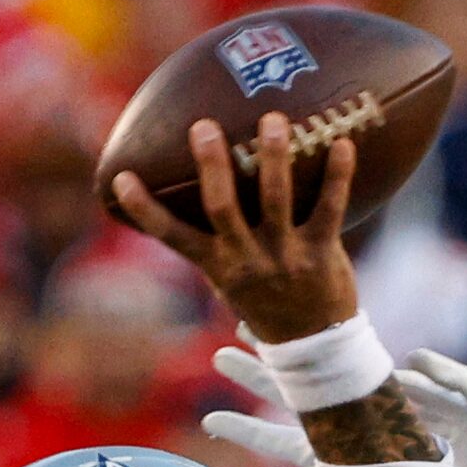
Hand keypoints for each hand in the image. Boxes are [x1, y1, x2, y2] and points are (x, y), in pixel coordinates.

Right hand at [110, 115, 357, 344]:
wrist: (314, 347)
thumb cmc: (266, 303)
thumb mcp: (229, 282)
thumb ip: (213, 243)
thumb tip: (189, 191)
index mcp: (218, 266)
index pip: (173, 236)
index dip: (146, 209)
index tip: (123, 177)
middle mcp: (247, 259)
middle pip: (222, 208)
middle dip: (212, 165)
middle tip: (204, 125)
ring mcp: (285, 256)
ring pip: (276, 200)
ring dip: (273, 158)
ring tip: (273, 119)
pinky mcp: (322, 254)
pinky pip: (330, 209)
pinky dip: (337, 175)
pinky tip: (343, 143)